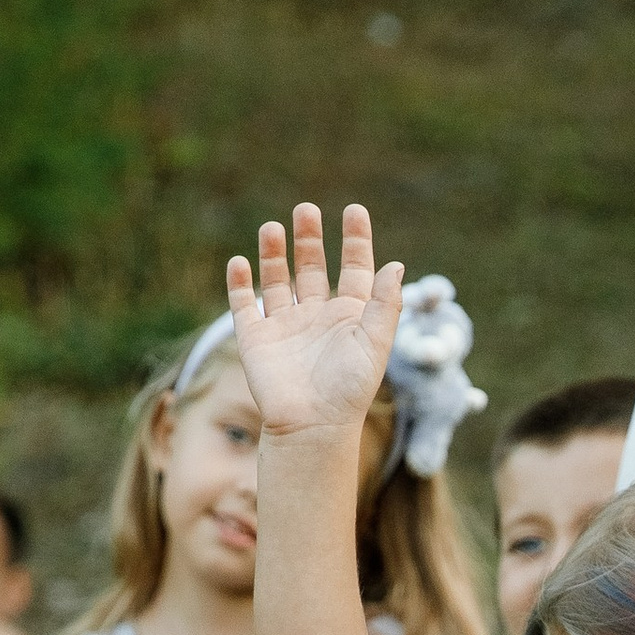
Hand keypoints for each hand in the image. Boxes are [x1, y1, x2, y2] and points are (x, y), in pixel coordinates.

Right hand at [227, 204, 402, 441]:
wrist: (312, 425)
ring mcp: (284, 326)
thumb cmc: (349, 389)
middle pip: (312, 267)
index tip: (354, 211)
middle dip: (309, 238)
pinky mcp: (255, 339)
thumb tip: (396, 265)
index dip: (355, 240)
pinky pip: (243, 306)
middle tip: (306, 210)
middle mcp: (316, 316)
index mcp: (349, 316)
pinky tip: (240, 261)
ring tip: (273, 227)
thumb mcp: (375, 343)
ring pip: (276, 280)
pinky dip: (239, 283)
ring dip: (273, 253)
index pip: (354, 269)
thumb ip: (385, 304)